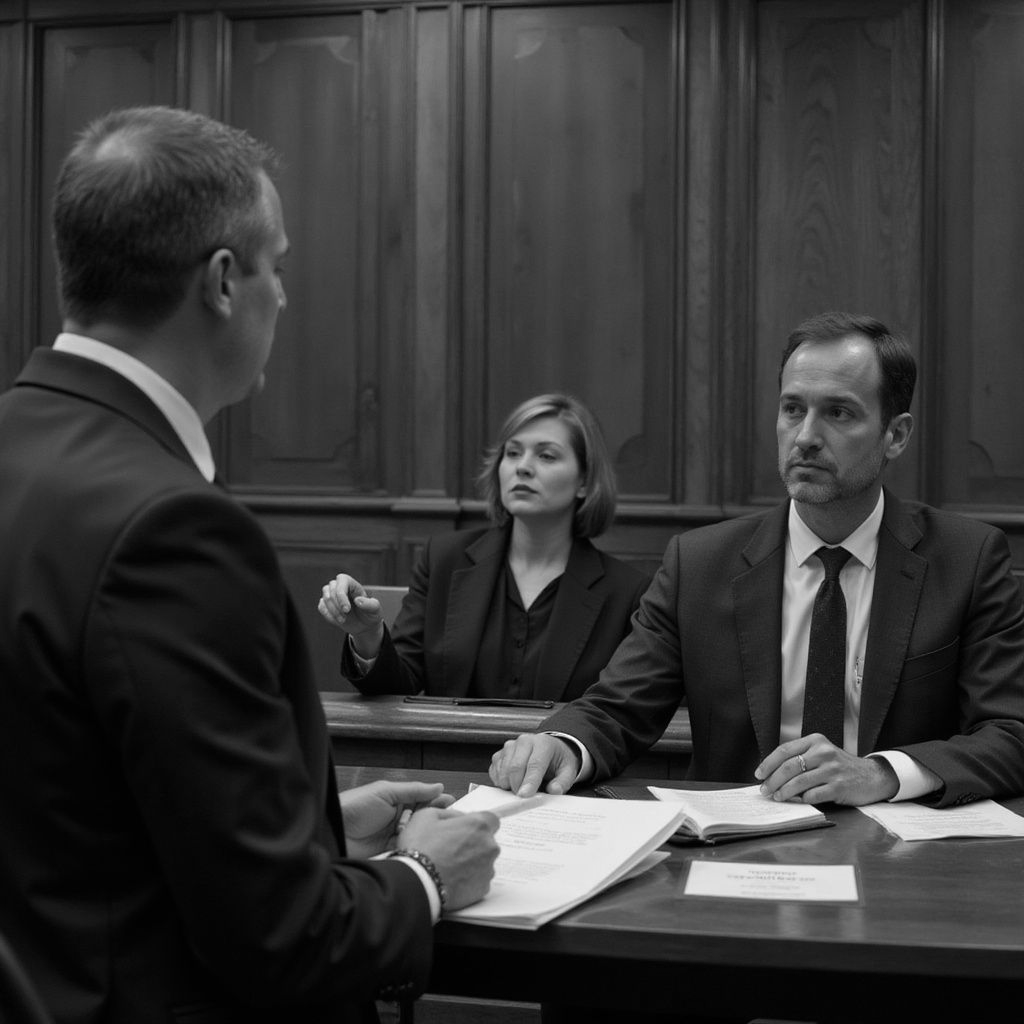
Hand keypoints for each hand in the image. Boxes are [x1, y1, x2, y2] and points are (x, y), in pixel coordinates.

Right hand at [317, 574, 384, 655]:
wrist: (363, 625)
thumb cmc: (370, 614)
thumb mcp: (375, 610)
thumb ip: (369, 605)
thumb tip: (357, 600)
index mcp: (352, 583)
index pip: (341, 581)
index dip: (341, 595)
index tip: (347, 610)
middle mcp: (339, 586)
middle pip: (331, 590)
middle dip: (337, 607)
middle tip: (345, 618)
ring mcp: (331, 594)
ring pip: (325, 599)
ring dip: (333, 612)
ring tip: (343, 620)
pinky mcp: (325, 604)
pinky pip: (321, 607)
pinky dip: (329, 615)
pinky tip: (338, 620)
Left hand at [339, 780, 452, 857]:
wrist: (334, 833)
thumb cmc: (353, 807)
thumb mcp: (385, 791)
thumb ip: (412, 790)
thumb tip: (437, 786)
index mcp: (395, 800)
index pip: (422, 799)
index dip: (436, 801)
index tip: (452, 802)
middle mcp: (396, 818)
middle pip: (422, 818)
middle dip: (436, 817)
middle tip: (452, 819)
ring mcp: (393, 836)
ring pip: (418, 834)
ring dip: (429, 833)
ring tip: (444, 833)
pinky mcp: (389, 853)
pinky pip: (409, 849)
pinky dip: (418, 847)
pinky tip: (428, 846)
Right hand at [399, 807, 500, 910]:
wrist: (417, 883)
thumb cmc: (421, 848)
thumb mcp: (427, 815)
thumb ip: (449, 812)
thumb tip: (458, 817)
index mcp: (478, 825)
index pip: (492, 819)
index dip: (478, 824)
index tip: (469, 829)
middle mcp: (489, 846)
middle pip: (487, 841)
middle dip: (473, 843)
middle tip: (451, 848)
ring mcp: (488, 869)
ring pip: (483, 862)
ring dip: (471, 862)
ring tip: (449, 866)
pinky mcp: (483, 889)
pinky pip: (478, 880)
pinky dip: (468, 879)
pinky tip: (451, 879)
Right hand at [488, 733, 579, 797]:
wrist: (549, 748)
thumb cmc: (558, 760)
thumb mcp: (568, 770)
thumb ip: (562, 782)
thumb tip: (554, 790)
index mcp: (543, 743)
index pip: (535, 764)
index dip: (529, 781)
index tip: (525, 796)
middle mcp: (524, 741)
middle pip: (515, 766)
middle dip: (517, 786)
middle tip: (523, 798)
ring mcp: (510, 746)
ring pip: (503, 769)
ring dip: (509, 784)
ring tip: (520, 789)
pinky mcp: (500, 753)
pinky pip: (494, 770)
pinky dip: (501, 781)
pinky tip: (511, 783)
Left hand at [754, 735, 898, 805]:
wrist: (872, 776)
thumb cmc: (840, 766)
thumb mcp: (821, 754)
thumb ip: (801, 758)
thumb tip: (772, 774)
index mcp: (815, 741)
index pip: (784, 750)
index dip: (768, 763)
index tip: (758, 774)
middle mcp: (823, 752)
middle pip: (789, 766)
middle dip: (772, 780)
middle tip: (764, 790)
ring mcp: (832, 769)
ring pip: (799, 781)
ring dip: (783, 792)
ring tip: (776, 797)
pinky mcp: (839, 787)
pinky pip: (813, 795)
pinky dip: (801, 800)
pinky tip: (796, 801)